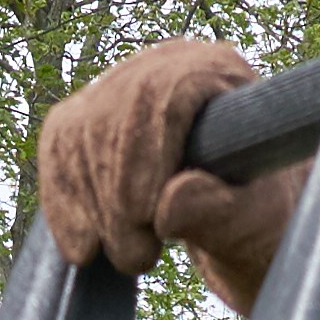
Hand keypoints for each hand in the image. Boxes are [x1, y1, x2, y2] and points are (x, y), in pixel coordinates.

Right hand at [35, 31, 255, 273]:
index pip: (162, 91)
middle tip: (135, 257)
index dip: (144, 153)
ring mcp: (123, 83)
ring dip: (90, 203)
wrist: (241, 219)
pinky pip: (58, 146)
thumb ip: (223, 214)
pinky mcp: (91, 112)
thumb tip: (169, 205)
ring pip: (78, 130)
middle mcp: (165, 62)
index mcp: (218, 70)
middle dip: (113, 190)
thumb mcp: (258, 224)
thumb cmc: (261, 216)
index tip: (144, 220)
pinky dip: (64, 200)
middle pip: (113, 111)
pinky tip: (82, 247)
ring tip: (125, 258)